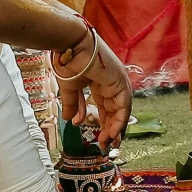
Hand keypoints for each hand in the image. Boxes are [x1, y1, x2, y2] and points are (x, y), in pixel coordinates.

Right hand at [58, 33, 132, 148]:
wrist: (70, 44)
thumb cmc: (68, 61)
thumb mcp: (70, 88)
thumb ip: (74, 105)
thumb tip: (71, 122)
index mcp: (101, 82)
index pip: (106, 107)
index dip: (104, 124)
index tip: (99, 139)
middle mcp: (113, 82)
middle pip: (115, 111)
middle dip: (111, 130)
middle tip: (106, 147)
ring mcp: (118, 82)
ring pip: (121, 111)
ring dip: (115, 129)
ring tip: (107, 144)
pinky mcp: (121, 82)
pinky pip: (123, 107)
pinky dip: (118, 121)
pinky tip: (111, 134)